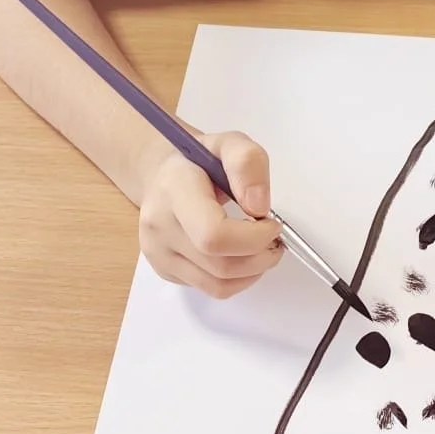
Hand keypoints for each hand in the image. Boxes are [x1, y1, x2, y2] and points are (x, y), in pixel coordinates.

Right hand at [137, 130, 283, 297]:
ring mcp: (159, 253)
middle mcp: (160, 226)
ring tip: (263, 247)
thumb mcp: (230, 144)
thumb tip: (259, 207)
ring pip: (219, 285)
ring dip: (253, 271)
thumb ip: (248, 164)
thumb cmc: (199, 161)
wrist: (165, 177)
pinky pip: (211, 289)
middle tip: (275, 239)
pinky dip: (238, 279)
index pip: (214, 235)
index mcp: (174, 191)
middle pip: (221, 265)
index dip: (253, 238)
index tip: (271, 223)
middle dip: (261, 256)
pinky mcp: (166, 270)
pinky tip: (242, 255)